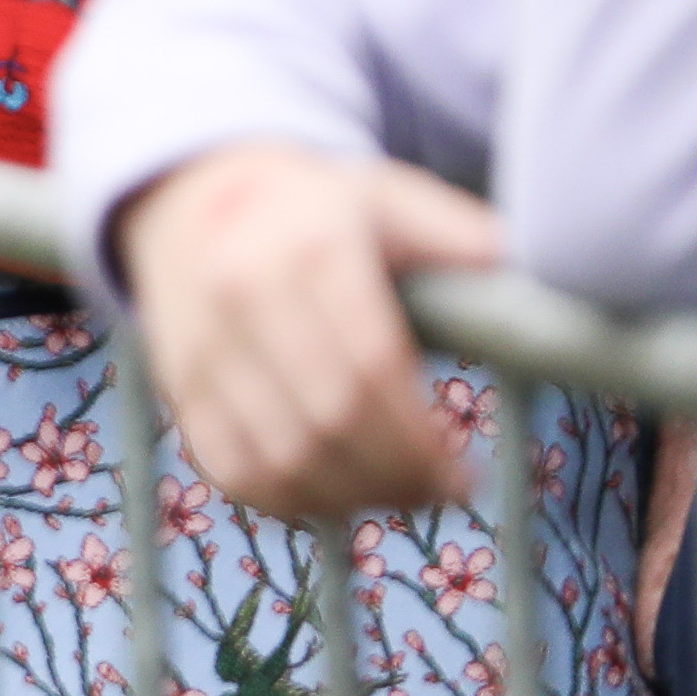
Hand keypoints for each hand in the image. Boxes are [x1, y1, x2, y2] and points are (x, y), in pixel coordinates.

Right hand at [113, 144, 515, 518]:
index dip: (420, 438)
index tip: (464, 475)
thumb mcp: (385, 196)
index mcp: (310, 247)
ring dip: (348, 498)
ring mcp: (201, 345)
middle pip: (329, 420)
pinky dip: (286, 500)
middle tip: (440, 494)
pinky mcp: (176, 384)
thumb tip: (520, 271)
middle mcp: (244, 296)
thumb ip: (455, 234)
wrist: (187, 195)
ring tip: (395, 497)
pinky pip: (229, 468)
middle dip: (396, 477)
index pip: (371, 366)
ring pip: (279, 456)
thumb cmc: (312, 209)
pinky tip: (332, 496)